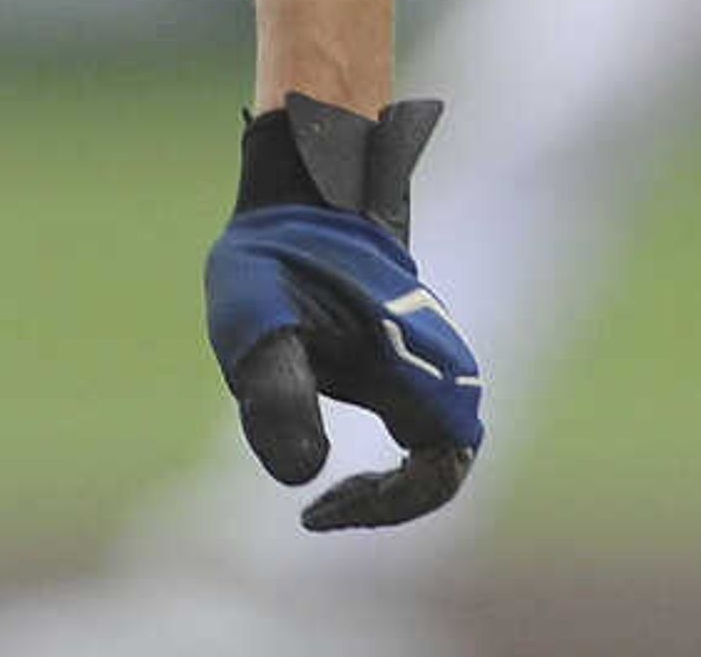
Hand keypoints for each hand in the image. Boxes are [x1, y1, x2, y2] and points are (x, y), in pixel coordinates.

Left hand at [202, 94, 483, 530]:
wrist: (298, 191)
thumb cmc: (276, 253)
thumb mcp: (259, 318)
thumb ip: (279, 393)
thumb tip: (304, 475)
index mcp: (420, 365)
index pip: (437, 474)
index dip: (385, 507)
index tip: (314, 509)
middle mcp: (442, 369)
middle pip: (440, 472)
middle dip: (385, 501)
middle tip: (318, 506)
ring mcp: (431, 364)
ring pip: (433, 454)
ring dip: (385, 484)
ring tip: (321, 489)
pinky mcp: (414, 361)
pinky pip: (419, 432)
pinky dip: (384, 462)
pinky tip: (325, 458)